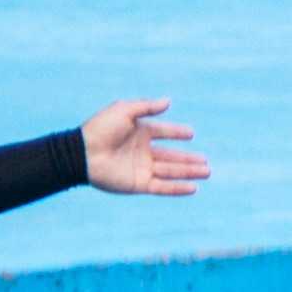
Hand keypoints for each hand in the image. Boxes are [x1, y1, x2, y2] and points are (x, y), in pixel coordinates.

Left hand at [83, 99, 203, 197]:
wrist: (84, 152)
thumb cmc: (101, 128)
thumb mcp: (125, 110)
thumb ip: (147, 107)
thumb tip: (168, 102)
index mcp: (140, 132)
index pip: (164, 132)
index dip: (177, 133)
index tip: (191, 134)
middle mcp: (143, 152)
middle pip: (171, 156)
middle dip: (189, 160)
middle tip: (206, 162)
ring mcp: (141, 169)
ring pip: (171, 171)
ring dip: (188, 173)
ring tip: (207, 172)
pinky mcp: (138, 184)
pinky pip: (162, 187)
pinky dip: (177, 188)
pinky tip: (192, 188)